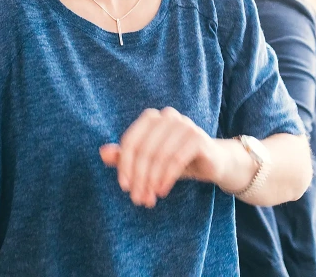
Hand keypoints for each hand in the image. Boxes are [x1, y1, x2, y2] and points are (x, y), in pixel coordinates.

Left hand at [99, 107, 223, 207]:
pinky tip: (162, 191)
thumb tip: (102, 153)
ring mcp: (184, 124)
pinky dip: (166, 178)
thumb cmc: (176, 160)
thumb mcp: (149, 161)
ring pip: (159, 156)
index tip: (124, 187)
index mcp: (152, 118)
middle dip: (139, 177)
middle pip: (144, 149)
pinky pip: (176, 160)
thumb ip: (126, 157)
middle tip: (138, 199)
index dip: (124, 165)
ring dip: (152, 181)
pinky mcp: (197, 137)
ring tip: (149, 199)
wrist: (212, 162)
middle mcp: (167, 116)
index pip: (131, 141)